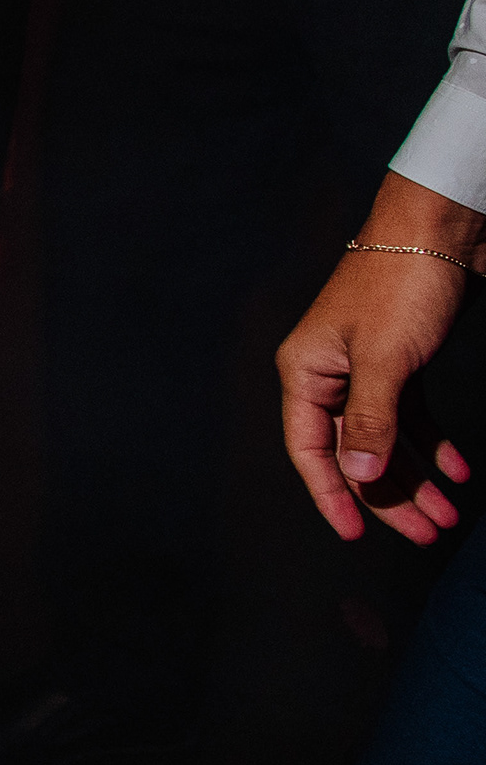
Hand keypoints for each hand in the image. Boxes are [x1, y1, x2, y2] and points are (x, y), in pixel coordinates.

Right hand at [282, 215, 477, 545]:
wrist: (442, 228)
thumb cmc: (403, 282)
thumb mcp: (387, 359)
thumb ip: (371, 420)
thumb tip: (357, 477)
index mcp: (307, 370)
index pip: (310, 448)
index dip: (333, 495)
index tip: (358, 535)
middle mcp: (331, 374)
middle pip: (354, 452)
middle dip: (390, 497)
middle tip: (427, 534)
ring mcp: (367, 369)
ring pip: (386, 440)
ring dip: (416, 479)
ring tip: (448, 516)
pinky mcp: (402, 362)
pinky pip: (411, 418)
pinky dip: (433, 446)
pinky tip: (457, 471)